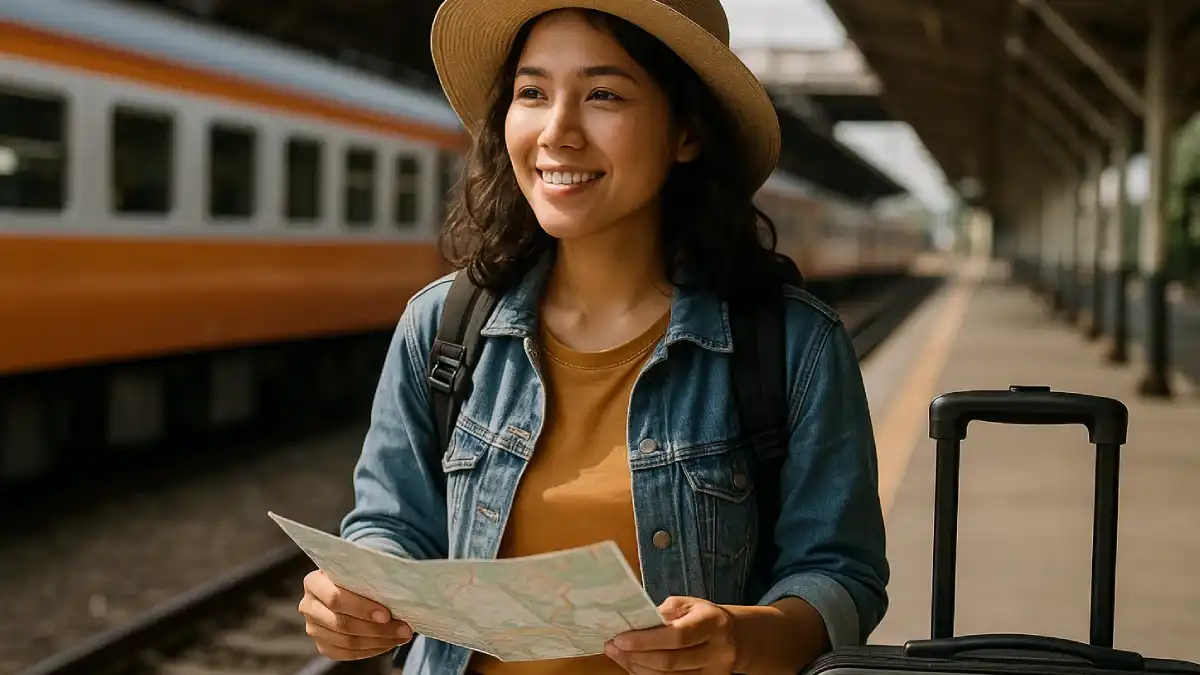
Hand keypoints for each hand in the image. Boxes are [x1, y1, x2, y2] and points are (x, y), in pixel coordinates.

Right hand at [298, 569, 412, 659]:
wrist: (346, 584)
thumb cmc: (357, 573)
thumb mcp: (360, 568)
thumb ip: (370, 576)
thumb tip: (400, 591)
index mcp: (314, 582)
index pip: (335, 599)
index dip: (362, 608)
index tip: (387, 614)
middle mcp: (308, 605)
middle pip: (342, 623)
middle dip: (377, 629)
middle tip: (404, 629)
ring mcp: (313, 628)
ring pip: (346, 641)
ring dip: (379, 641)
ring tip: (401, 635)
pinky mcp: (322, 644)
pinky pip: (346, 654)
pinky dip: (371, 650)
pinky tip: (388, 643)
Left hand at [605, 596, 738, 673]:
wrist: (736, 639)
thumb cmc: (705, 617)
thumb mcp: (689, 605)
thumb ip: (664, 612)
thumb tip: (634, 623)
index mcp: (712, 623)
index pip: (676, 636)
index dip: (645, 640)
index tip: (620, 638)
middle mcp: (717, 652)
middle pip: (670, 662)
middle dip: (636, 656)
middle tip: (612, 647)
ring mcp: (714, 674)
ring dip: (638, 669)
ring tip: (619, 656)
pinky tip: (635, 667)